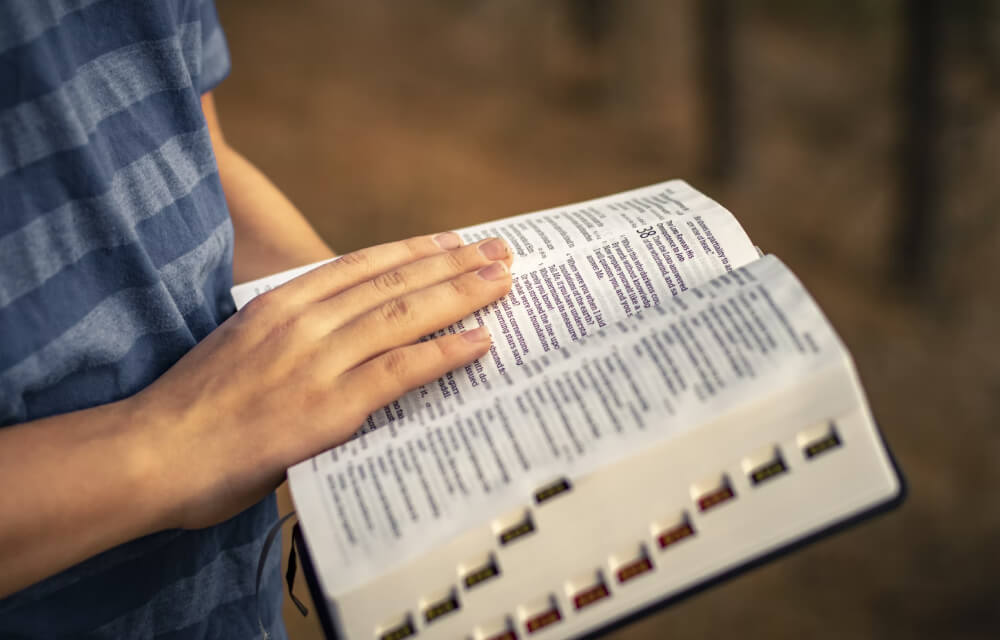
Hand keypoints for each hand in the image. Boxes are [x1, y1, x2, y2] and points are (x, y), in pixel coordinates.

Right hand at [129, 232, 512, 529]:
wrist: (150, 453)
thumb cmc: (189, 412)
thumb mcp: (238, 350)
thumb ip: (286, 340)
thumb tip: (336, 345)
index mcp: (278, 303)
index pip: (359, 265)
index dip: (412, 251)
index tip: (449, 241)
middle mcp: (303, 320)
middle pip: (393, 281)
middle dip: (453, 263)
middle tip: (499, 251)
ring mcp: (318, 359)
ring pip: (406, 314)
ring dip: (462, 295)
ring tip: (504, 282)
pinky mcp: (330, 405)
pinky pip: (402, 369)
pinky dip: (447, 352)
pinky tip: (481, 340)